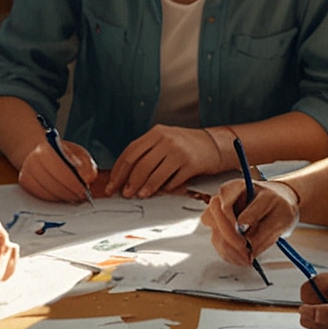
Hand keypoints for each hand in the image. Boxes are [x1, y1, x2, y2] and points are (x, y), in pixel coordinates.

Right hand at [17, 136, 99, 202]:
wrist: (43, 155)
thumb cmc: (63, 156)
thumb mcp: (80, 154)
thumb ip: (86, 165)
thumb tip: (85, 177)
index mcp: (47, 148)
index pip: (60, 167)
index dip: (73, 181)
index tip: (83, 190)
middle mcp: (33, 158)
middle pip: (51, 180)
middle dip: (68, 191)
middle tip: (80, 197)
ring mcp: (26, 171)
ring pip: (45, 190)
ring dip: (61, 197)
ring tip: (73, 197)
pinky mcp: (25, 182)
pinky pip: (39, 195)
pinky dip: (52, 199)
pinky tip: (62, 197)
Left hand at [108, 125, 222, 197]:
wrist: (215, 144)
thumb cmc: (186, 145)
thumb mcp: (165, 141)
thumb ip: (147, 152)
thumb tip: (125, 176)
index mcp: (156, 133)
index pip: (130, 152)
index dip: (118, 171)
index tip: (112, 184)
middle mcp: (166, 140)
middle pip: (140, 164)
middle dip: (129, 182)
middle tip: (124, 194)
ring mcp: (179, 151)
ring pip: (154, 174)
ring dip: (144, 188)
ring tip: (139, 195)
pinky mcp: (191, 164)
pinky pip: (172, 180)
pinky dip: (164, 188)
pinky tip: (160, 192)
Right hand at [201, 178, 297, 266]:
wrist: (278, 207)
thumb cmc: (278, 205)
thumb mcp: (278, 210)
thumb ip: (261, 222)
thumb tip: (245, 236)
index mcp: (236, 187)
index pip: (223, 205)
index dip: (231, 225)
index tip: (245, 241)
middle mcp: (223, 199)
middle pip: (212, 219)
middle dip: (229, 240)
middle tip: (246, 253)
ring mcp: (219, 215)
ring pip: (215, 235)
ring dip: (230, 251)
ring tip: (249, 258)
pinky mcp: (220, 230)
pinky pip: (220, 245)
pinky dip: (231, 255)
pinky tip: (244, 258)